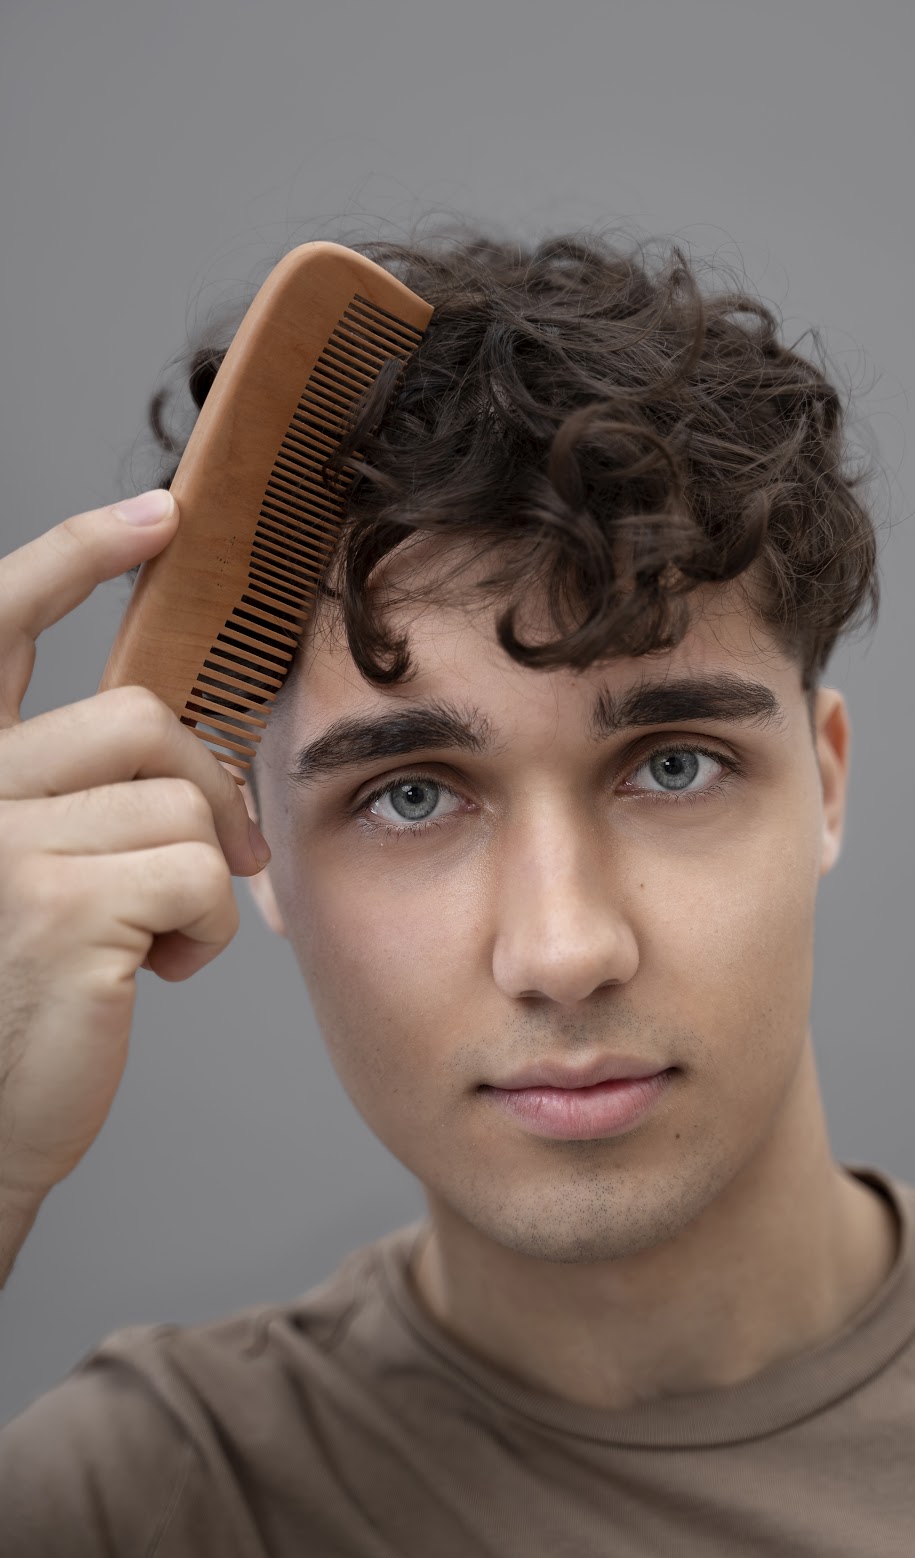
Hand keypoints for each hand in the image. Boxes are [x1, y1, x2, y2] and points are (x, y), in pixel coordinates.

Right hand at [0, 490, 268, 1245]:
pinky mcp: (52, 903)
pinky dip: (208, 929)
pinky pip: (198, 869)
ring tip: (156, 941)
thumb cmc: (15, 1009)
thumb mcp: (29, 874)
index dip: (76, 557)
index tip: (157, 512)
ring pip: (177, 795)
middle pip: (134, 718)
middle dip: (198, 783)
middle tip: (217, 854)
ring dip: (198, 872)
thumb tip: (181, 741)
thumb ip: (70, 794)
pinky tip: (155, 979)